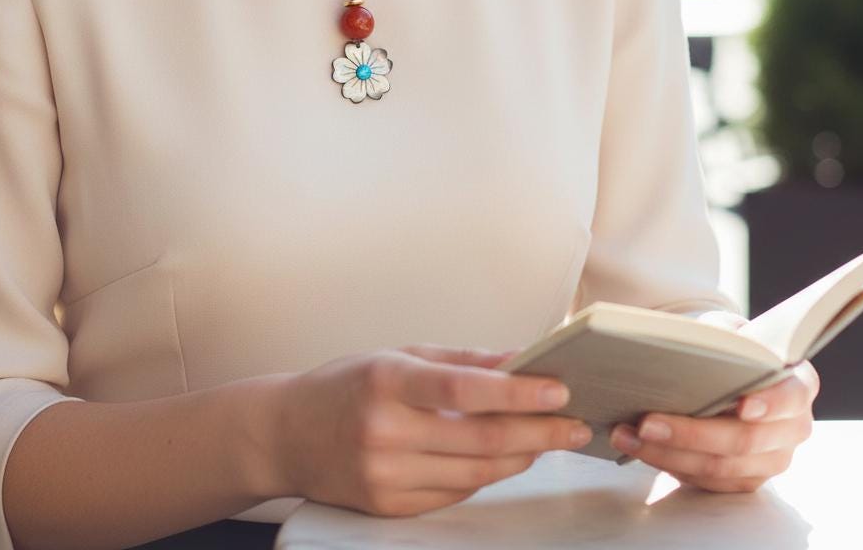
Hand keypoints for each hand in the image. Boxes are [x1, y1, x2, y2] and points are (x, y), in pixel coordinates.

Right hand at [274, 344, 593, 516]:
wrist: (287, 433)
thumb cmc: (347, 384)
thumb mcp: (399, 355)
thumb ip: (462, 360)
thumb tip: (520, 360)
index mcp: (387, 381)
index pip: (465, 389)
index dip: (518, 391)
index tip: (560, 388)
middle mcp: (385, 431)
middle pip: (481, 440)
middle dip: (539, 433)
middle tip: (575, 425)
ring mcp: (385, 476)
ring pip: (475, 474)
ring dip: (521, 458)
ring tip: (549, 440)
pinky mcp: (388, 507)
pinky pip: (454, 494)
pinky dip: (487, 476)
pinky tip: (507, 458)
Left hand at [609, 359, 819, 491]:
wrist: (730, 371)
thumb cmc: (729, 348)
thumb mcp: (726, 331)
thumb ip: (715, 338)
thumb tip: (679, 343)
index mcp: (798, 384)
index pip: (791, 395)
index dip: (770, 402)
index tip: (742, 406)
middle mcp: (792, 427)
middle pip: (744, 440)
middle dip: (690, 433)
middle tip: (647, 423)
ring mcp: (773, 459)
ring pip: (721, 467)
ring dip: (668, 454)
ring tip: (627, 436)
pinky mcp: (748, 479)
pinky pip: (710, 481)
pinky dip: (670, 466)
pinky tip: (639, 449)